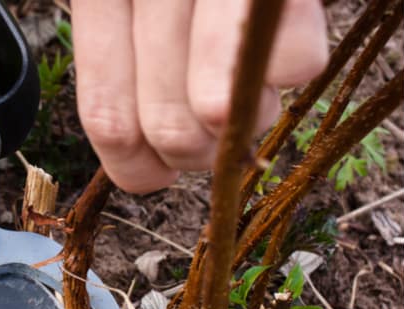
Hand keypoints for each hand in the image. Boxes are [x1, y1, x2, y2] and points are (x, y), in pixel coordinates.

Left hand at [70, 0, 328, 192]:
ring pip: (223, 109)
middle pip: (169, 126)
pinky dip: (291, 70)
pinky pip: (295, 65)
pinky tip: (276, 42)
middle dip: (197, 151)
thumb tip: (141, 156)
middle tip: (212, 129)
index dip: (135, 165)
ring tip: (245, 79)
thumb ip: (122, 65)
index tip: (156, 171)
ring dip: (246, 117)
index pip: (109, 116)